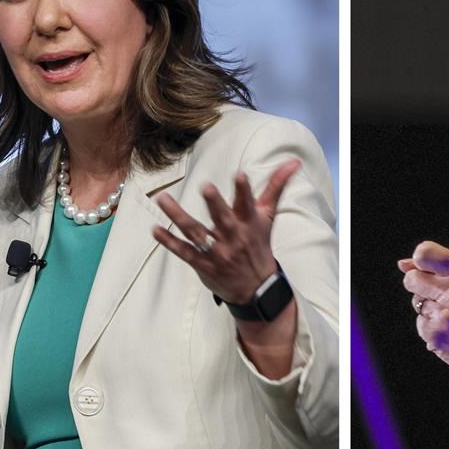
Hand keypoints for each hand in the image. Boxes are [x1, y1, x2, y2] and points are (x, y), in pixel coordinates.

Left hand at [153, 159, 300, 303]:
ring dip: (178, 216)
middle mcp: (233, 237)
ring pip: (196, 232)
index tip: (240, 175)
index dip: (244, 190)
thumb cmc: (259, 244)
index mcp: (249, 223)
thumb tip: (293, 161)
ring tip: (163, 198)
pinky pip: (184, 251)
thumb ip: (276, 186)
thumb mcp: (268, 215)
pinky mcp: (203, 264)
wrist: (256, 287)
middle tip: (206, 188)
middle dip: (215, 204)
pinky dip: (169, 242)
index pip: (248, 204)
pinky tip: (155, 229)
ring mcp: (217, 252)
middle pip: (223, 218)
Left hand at [400, 241, 448, 384]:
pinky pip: (420, 322)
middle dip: (420, 285)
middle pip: (411, 278)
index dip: (421, 261)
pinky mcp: (435, 335)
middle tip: (441, 295)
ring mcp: (445, 315)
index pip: (423, 254)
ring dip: (430, 308)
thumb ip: (439, 267)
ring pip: (417, 302)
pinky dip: (432, 326)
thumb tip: (402, 264)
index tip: (428, 269)